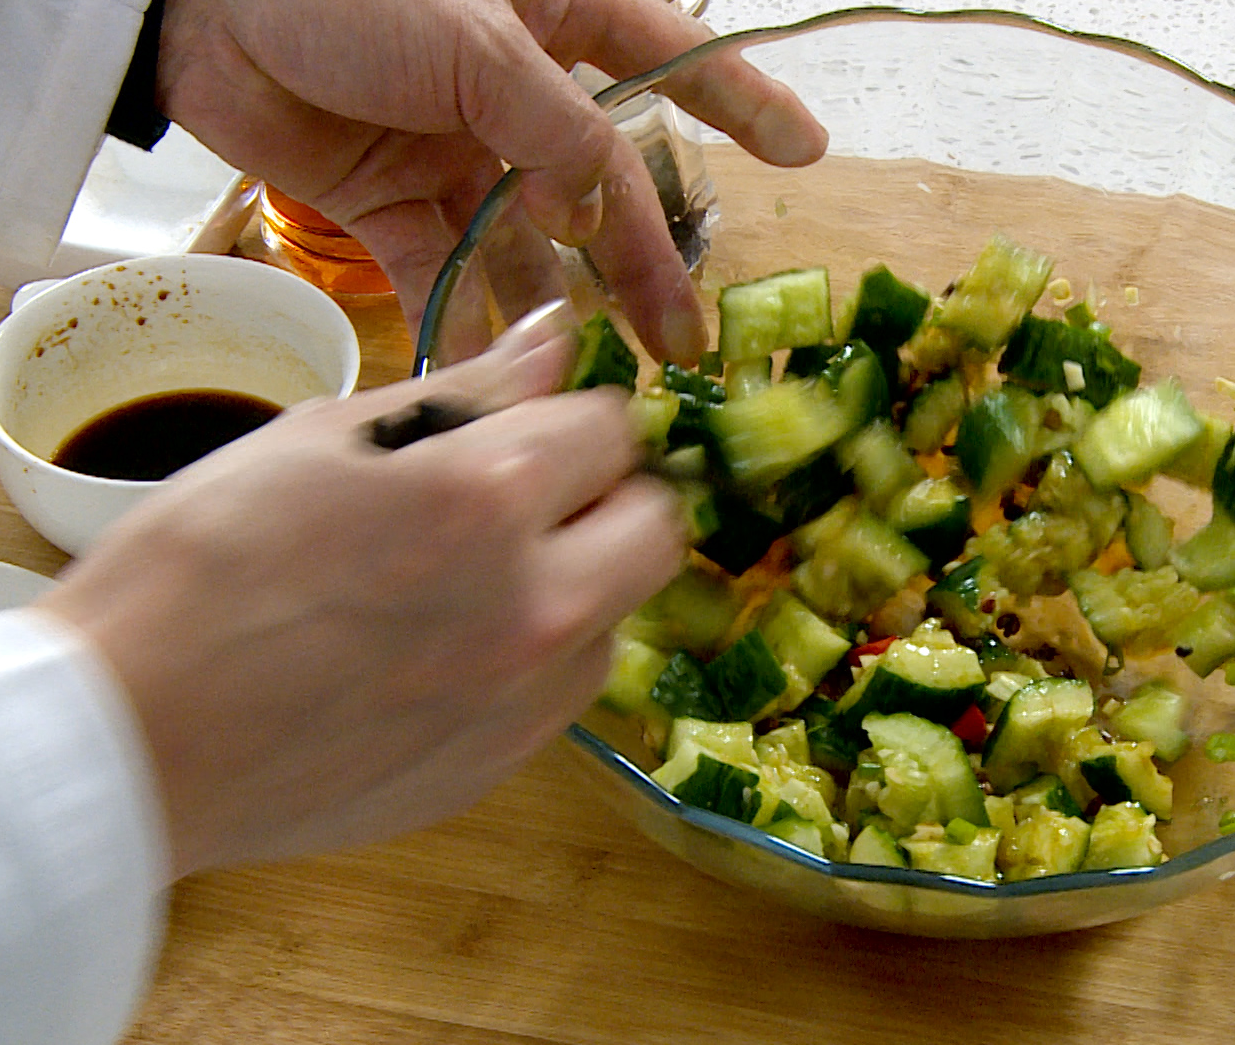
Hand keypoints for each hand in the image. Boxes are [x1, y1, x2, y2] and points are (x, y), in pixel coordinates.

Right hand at [34, 303, 685, 877]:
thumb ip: (466, 390)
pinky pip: (566, 689)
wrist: (130, 741)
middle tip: (537, 492)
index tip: (541, 422)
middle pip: (659, 526)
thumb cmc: (199, 567)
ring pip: (620, 612)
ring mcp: (526, 702)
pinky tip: (452, 647)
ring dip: (580, 577)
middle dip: (613, 492)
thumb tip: (556, 341)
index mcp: (487, 501)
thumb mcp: (322, 440)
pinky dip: (538, 653)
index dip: (575, 413)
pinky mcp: (502, 767)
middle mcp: (537, 606)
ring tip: (477, 578)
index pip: (611, 426)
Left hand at [155, 0, 827, 361]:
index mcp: (554, 15)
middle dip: (642, 264)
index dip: (740, 106)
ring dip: (558, 310)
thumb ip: (560, 132)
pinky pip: (445, 269)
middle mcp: (514, 88)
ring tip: (598, 382)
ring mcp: (454, 149)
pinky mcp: (390, 198)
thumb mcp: (480, 42)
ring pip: (527, 242)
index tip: (804, 152)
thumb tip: (603, 219)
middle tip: (684, 341)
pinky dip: (467, 320)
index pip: (668, 60)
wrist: (194, 4)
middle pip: (601, 187)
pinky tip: (501, 374)